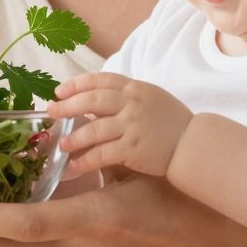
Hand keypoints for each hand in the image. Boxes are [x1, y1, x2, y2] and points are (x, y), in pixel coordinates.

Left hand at [49, 72, 194, 178]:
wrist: (194, 144)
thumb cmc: (172, 122)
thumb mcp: (151, 98)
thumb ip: (126, 96)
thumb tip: (95, 99)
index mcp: (135, 88)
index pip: (100, 80)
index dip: (76, 84)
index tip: (60, 91)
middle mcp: (132, 103)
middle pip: (91, 100)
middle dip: (67, 106)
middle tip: (52, 112)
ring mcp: (132, 126)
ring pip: (93, 129)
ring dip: (73, 137)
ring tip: (61, 144)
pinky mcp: (133, 148)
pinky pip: (102, 154)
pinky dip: (85, 161)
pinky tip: (74, 166)